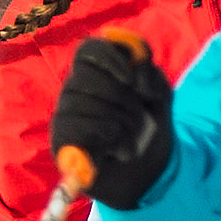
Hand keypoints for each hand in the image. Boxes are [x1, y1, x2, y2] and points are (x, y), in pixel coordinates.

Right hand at [50, 35, 176, 208]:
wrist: (147, 172)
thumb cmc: (148, 127)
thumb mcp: (159, 95)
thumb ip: (151, 74)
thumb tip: (137, 73)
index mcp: (95, 71)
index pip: (89, 48)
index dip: (111, 58)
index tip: (133, 79)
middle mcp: (74, 89)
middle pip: (87, 76)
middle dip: (123, 98)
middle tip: (141, 118)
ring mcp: (64, 115)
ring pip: (83, 103)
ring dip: (121, 123)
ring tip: (133, 138)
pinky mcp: (60, 141)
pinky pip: (75, 126)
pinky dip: (108, 138)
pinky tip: (119, 150)